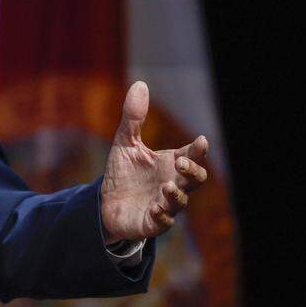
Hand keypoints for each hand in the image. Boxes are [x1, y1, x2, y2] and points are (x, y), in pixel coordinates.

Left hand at [101, 81, 208, 242]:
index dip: (198, 149)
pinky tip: (154, 208)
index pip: (191, 155)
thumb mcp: (125, 143)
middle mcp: (173, 183)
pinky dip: (161, 215)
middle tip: (181, 162)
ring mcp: (165, 204)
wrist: (105, 203)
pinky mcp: (153, 222)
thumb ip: (133, 117)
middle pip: (196, 179)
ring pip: (181, 201)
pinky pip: (163, 221)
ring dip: (177, 195)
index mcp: (170, 164)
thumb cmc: (122, 173)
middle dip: (193, 171)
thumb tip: (140, 84)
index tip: (200, 141)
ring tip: (167, 186)